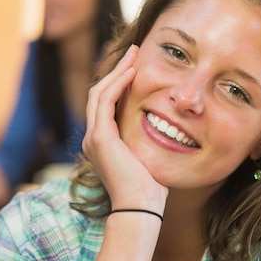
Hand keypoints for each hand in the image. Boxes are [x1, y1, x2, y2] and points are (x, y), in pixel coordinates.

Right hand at [83, 45, 167, 212]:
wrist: (140, 207)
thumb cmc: (149, 188)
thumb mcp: (148, 158)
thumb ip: (147, 142)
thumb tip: (167, 130)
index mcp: (102, 143)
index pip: (106, 104)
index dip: (119, 83)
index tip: (136, 68)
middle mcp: (93, 138)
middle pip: (99, 93)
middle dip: (117, 71)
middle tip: (134, 53)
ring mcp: (93, 137)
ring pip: (100, 92)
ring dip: (118, 70)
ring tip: (134, 55)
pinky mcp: (100, 136)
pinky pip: (106, 100)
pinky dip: (117, 83)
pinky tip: (132, 72)